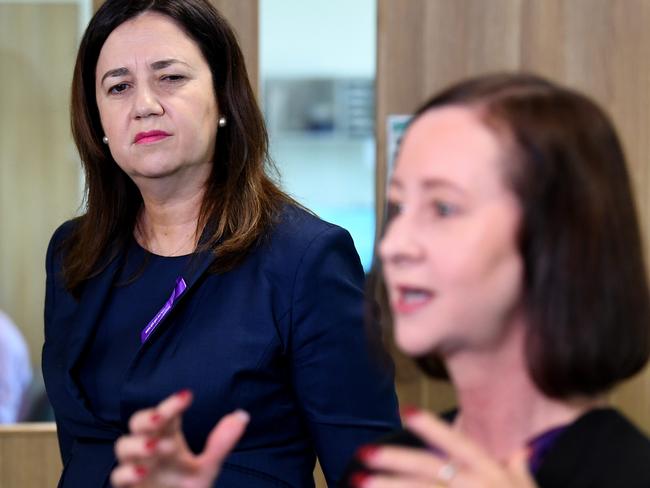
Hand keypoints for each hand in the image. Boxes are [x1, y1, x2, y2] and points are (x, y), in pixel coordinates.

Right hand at [110, 390, 248, 487]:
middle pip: (138, 422)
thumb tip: (242, 416)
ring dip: (138, 443)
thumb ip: (221, 444)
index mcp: (168, 437)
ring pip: (123, 445)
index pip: (166, 413)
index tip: (187, 396)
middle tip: (161, 418)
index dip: (172, 403)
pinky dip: (128, 472)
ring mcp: (137, 466)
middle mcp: (150, 447)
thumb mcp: (207, 468)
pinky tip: (143, 471)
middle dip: (148, 417)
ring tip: (157, 446)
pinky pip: (118, 477)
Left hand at [352, 409, 536, 487]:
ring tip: (358, 482)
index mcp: (492, 474)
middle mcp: (477, 487)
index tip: (404, 409)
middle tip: (364, 452)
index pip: (459, 444)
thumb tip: (522, 449)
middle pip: (430, 470)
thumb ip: (520, 469)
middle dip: (395, 460)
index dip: (431, 428)